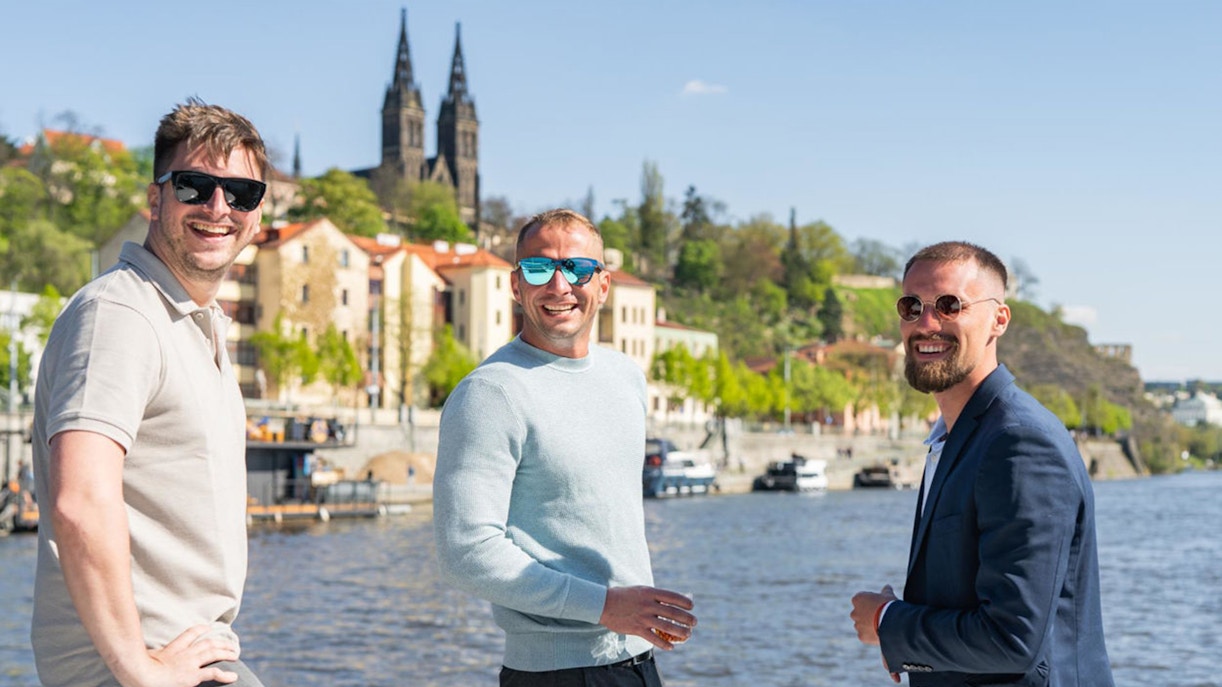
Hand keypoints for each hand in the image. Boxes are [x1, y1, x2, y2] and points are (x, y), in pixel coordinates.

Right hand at [116, 625, 238, 686]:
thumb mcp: (141, 659)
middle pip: (206, 643)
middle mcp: (184, 654)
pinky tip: (233, 676)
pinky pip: (213, 673)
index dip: (199, 630)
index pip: (188, 635)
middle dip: (220, 642)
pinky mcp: (193, 676)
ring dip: (226, 652)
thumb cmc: (136, 669)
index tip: (206, 627)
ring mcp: (189, 664)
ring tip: (235, 654)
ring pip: (213, 653)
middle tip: (230, 644)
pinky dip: (225, 674)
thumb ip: (146, 657)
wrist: (140, 675)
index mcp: (171, 649)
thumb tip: (136, 660)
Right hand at [599, 586, 695, 649]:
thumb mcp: (640, 590)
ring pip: (667, 627)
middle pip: (673, 613)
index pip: (673, 597)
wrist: (603, 604)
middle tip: (694, 622)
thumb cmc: (623, 596)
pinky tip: (671, 646)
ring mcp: (643, 618)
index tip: (692, 606)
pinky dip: (664, 644)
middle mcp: (648, 605)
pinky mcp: (637, 629)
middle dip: (686, 618)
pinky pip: (654, 639)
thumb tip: (670, 602)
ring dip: (680, 632)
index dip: (685, 602)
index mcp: (650, 592)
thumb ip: (654, 596)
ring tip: (688, 634)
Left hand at [849, 584, 896, 644]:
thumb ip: (886, 590)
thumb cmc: (890, 606)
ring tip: (881, 627)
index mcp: (858, 599)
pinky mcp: (861, 636)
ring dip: (867, 626)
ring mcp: (857, 625)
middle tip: (879, 617)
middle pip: (859, 613)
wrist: (892, 623)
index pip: (860, 600)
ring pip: (861, 625)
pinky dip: (870, 636)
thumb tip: (887, 586)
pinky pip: (864, 636)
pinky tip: (880, 634)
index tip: (878, 606)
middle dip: (866, 615)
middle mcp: (854, 612)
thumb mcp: (889, 595)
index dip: (869, 603)